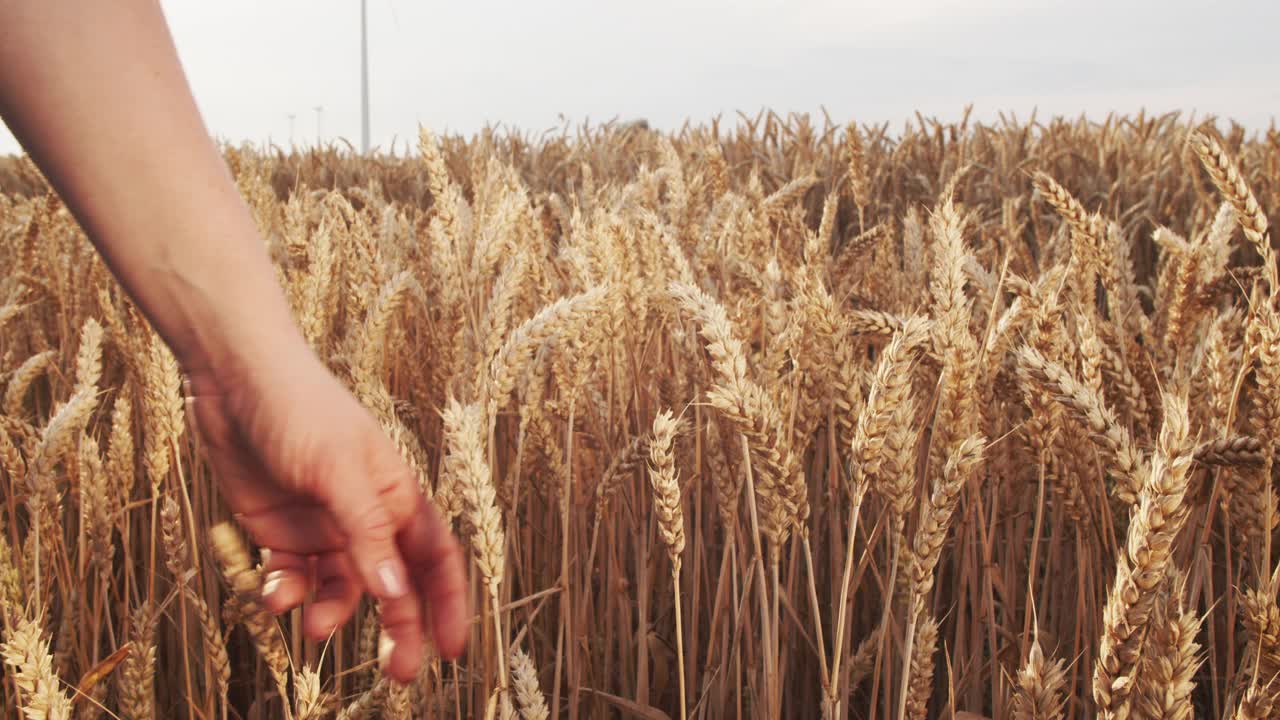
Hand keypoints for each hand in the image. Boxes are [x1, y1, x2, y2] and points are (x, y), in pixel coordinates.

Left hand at [184, 343, 468, 681]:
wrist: (231, 377)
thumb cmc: (299, 408)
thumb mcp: (338, 470)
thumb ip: (368, 533)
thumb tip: (396, 592)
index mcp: (397, 494)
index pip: (435, 558)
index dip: (449, 603)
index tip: (453, 651)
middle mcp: (366, 515)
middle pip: (393, 584)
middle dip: (399, 628)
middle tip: (398, 674)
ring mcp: (323, 524)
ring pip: (341, 589)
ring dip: (332, 613)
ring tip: (312, 628)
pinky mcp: (281, 529)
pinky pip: (294, 578)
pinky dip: (286, 594)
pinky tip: (272, 595)